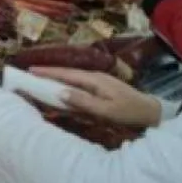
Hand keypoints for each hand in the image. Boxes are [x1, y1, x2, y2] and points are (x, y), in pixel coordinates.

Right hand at [28, 67, 161, 127]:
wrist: (151, 112)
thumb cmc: (128, 112)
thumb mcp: (105, 110)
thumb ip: (83, 101)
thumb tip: (60, 92)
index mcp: (94, 80)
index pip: (66, 74)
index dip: (48, 72)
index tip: (30, 70)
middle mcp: (95, 77)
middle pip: (67, 73)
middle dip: (49, 72)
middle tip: (31, 73)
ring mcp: (99, 81)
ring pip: (73, 78)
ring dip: (57, 78)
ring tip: (41, 80)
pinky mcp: (102, 87)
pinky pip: (79, 83)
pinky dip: (67, 84)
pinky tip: (62, 88)